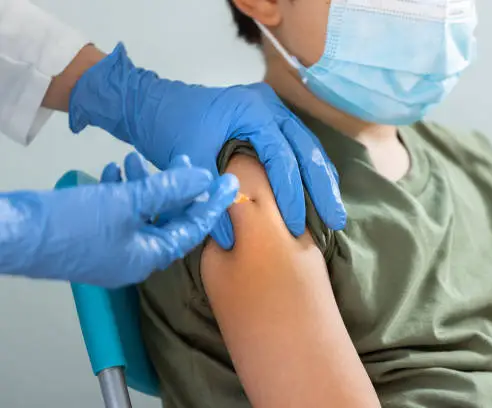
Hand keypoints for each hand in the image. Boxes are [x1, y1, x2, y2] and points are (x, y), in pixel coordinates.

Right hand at [0, 152, 237, 287]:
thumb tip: (202, 180)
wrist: (15, 234)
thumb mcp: (127, 202)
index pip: (192, 229)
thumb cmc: (71, 224)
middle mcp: (135, 256)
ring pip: (142, 213)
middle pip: (168, 219)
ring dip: (144, 184)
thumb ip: (168, 190)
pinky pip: (119, 213)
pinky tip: (116, 170)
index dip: (212, 204)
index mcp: (149, 256)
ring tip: (136, 159)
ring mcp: (114, 249)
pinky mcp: (95, 237)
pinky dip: (122, 191)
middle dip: (176, 188)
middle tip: (185, 162)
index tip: (229, 183)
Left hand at [68, 43, 345, 248]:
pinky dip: (308, 172)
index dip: (290, 194)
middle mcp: (270, 107)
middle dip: (322, 188)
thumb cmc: (168, 127)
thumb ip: (211, 196)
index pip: (282, 157)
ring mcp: (272, 111)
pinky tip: (318, 193)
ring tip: (335, 212)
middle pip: (307, 149)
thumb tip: (233, 239)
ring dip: (321, 180)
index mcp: (253, 110)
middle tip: (336, 220)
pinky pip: (297, 147)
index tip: (294, 227)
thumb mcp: (188, 160)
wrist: (152, 104)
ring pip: (308, 148)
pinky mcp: (269, 121)